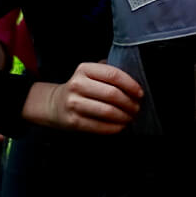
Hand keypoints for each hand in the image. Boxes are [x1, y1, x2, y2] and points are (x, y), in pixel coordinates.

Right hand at [22, 61, 143, 133]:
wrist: (55, 104)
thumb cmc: (81, 88)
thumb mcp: (91, 73)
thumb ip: (109, 72)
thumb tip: (135, 81)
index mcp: (85, 69)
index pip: (113, 75)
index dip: (131, 85)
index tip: (140, 93)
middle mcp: (77, 84)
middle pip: (112, 94)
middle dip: (130, 103)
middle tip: (137, 108)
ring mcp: (74, 103)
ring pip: (107, 111)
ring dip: (124, 116)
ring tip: (130, 117)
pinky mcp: (73, 121)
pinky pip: (99, 126)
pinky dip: (114, 128)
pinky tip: (120, 126)